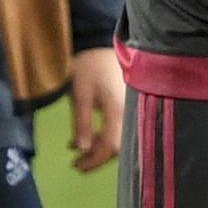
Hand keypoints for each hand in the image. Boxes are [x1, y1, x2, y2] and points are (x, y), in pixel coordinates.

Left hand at [66, 47, 125, 171]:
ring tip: (79, 151)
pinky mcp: (127, 104)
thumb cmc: (89, 65)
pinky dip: (105, 135)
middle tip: (78, 163)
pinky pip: (120, 126)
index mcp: (118, 109)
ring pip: (120, 137)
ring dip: (101, 147)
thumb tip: (82, 149)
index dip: (95, 160)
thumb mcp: (80, 94)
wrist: (101, 42)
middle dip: (99, 158)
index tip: (76, 166)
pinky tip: (88, 136)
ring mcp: (130, 107)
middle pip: (120, 145)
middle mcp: (129, 111)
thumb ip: (83, 123)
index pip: (112, 145)